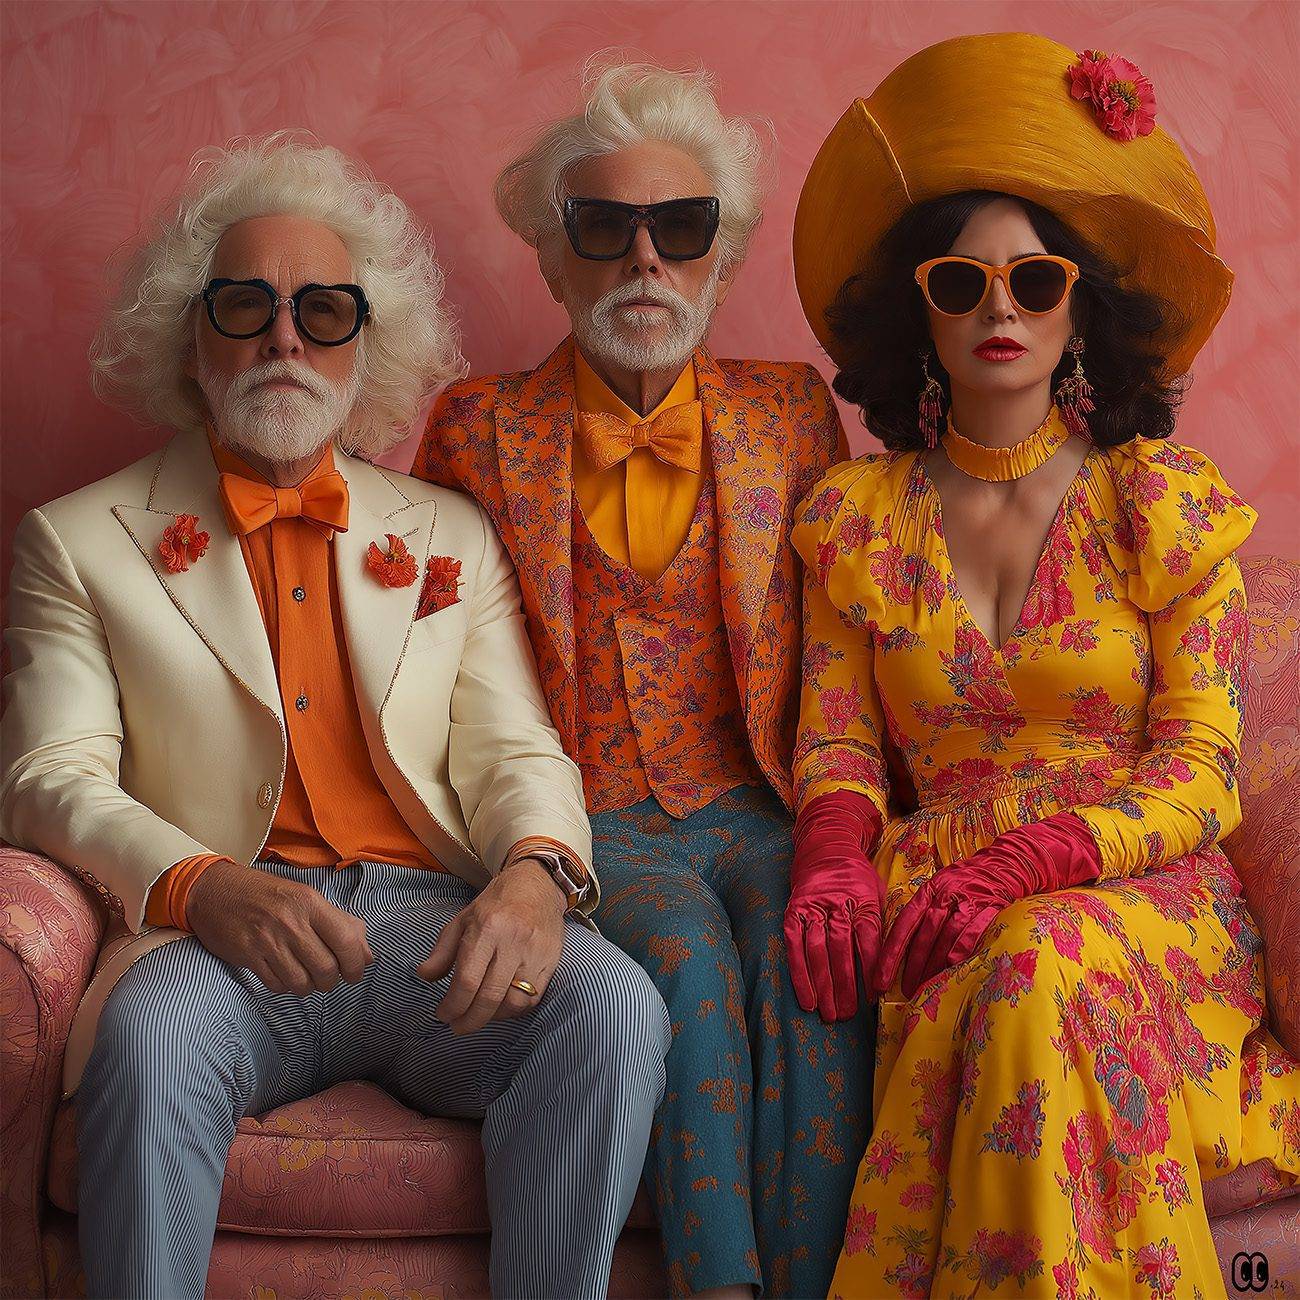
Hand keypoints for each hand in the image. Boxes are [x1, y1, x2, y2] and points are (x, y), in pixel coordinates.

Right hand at [187, 857, 373, 994]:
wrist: (213, 891)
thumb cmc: (266, 895)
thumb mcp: (305, 897)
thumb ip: (340, 923)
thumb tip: (367, 956)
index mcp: (309, 902)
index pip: (346, 940)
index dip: (356, 963)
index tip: (355, 972)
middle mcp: (290, 921)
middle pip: (326, 968)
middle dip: (332, 981)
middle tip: (328, 978)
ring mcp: (267, 940)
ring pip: (302, 983)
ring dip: (309, 987)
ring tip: (307, 977)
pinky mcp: (247, 956)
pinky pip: (277, 985)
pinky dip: (285, 986)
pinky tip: (284, 974)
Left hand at [416, 858, 565, 1033]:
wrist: (538, 885)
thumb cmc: (496, 904)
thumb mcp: (462, 919)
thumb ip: (442, 950)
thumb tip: (424, 976)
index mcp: (488, 928)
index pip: (467, 980)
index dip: (452, 1005)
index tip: (442, 1014)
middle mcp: (514, 942)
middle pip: (490, 997)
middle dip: (469, 1020)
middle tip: (457, 1026)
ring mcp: (536, 954)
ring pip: (513, 1003)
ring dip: (492, 1017)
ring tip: (479, 1015)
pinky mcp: (551, 962)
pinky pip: (532, 999)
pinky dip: (513, 1010)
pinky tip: (500, 1007)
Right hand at [784, 790, 883, 1021]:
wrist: (825, 847)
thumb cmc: (857, 877)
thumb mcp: (877, 893)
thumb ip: (880, 925)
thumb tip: (888, 967)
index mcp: (862, 899)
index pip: (868, 939)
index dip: (871, 970)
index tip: (873, 995)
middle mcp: (836, 903)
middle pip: (841, 949)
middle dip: (844, 985)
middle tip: (847, 1014)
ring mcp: (812, 907)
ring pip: (816, 950)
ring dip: (822, 985)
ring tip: (828, 1013)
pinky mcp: (793, 912)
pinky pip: (794, 946)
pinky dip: (799, 973)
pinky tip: (806, 997)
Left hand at [874, 812, 1101, 998]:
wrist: (1008, 864)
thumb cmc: (970, 881)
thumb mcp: (942, 888)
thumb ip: (926, 911)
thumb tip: (906, 946)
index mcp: (930, 890)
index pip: (904, 923)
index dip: (890, 952)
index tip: (879, 976)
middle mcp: (946, 894)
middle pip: (924, 934)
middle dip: (912, 965)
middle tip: (904, 989)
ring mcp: (968, 901)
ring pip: (946, 937)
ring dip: (934, 966)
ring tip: (925, 987)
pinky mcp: (990, 909)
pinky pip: (972, 934)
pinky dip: (960, 952)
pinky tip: (952, 969)